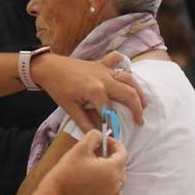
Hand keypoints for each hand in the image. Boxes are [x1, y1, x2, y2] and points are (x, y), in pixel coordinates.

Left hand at [31, 52, 146, 132]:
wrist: (50, 68)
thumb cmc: (58, 89)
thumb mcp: (69, 109)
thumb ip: (84, 122)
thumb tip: (96, 134)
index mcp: (95, 91)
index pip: (110, 111)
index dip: (114, 124)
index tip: (118, 134)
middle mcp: (104, 79)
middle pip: (128, 93)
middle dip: (137, 108)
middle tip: (140, 121)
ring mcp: (104, 69)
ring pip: (129, 78)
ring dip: (138, 90)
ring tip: (144, 104)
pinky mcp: (102, 63)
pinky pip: (117, 60)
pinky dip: (124, 64)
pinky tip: (128, 73)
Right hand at [42, 130, 126, 194]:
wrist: (57, 192)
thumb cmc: (68, 170)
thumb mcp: (81, 147)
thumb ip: (94, 136)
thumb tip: (101, 136)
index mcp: (112, 168)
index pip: (123, 153)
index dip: (115, 144)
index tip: (106, 141)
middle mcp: (115, 183)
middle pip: (122, 165)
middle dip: (113, 156)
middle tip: (100, 150)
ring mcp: (110, 194)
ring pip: (120, 179)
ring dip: (114, 170)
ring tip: (100, 165)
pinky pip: (117, 193)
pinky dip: (114, 186)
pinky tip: (103, 181)